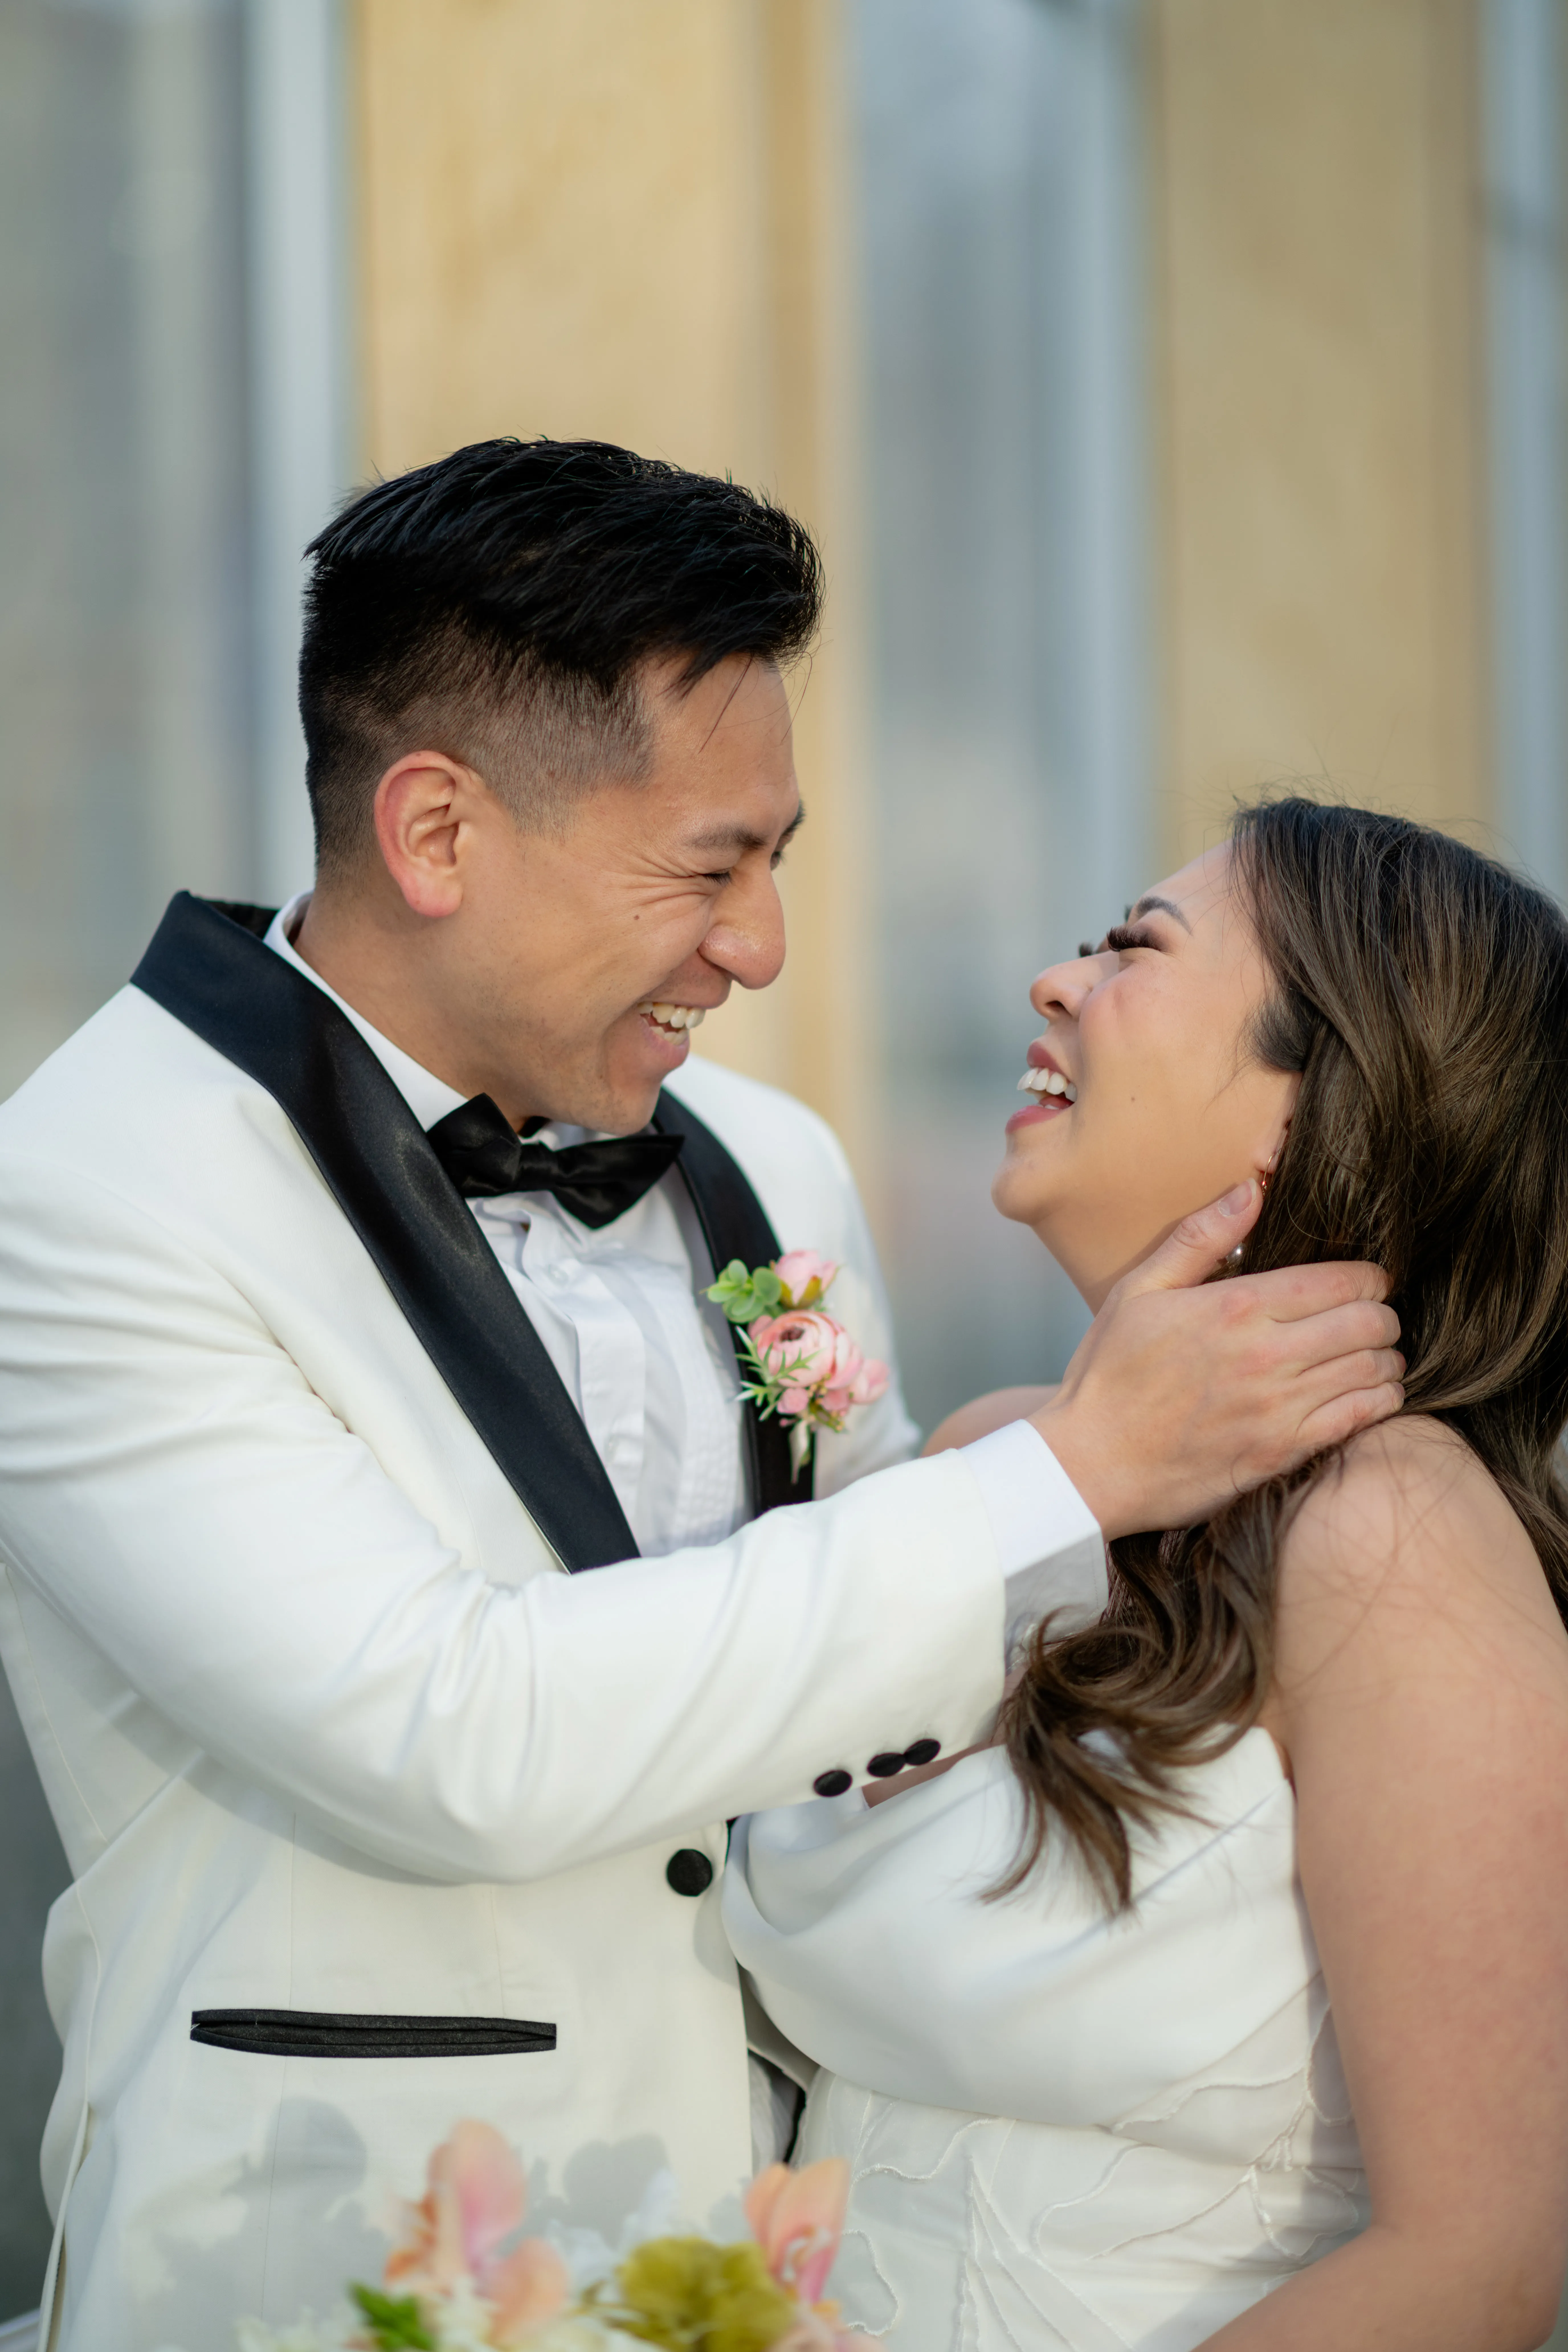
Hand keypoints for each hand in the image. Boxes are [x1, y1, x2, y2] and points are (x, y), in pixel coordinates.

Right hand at [1030, 1181, 1403, 1538]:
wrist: (1090, 1463)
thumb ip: (1199, 1238)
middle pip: (1368, 1323)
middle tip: (1374, 1317)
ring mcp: (1279, 1408)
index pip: (1340, 1282)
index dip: (1368, 1277)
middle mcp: (1267, 1355)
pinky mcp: (1283, 1452)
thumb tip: (1250, 1190)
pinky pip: (1359, 1419)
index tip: (1366, 1281)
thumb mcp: (1139, 1291)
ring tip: (1375, 1354)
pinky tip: (1371, 1394)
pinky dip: (1379, 1401)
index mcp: (1237, 1306)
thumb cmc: (1109, 1375)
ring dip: (1385, 1358)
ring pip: (1372, 1370)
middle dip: (1383, 1314)